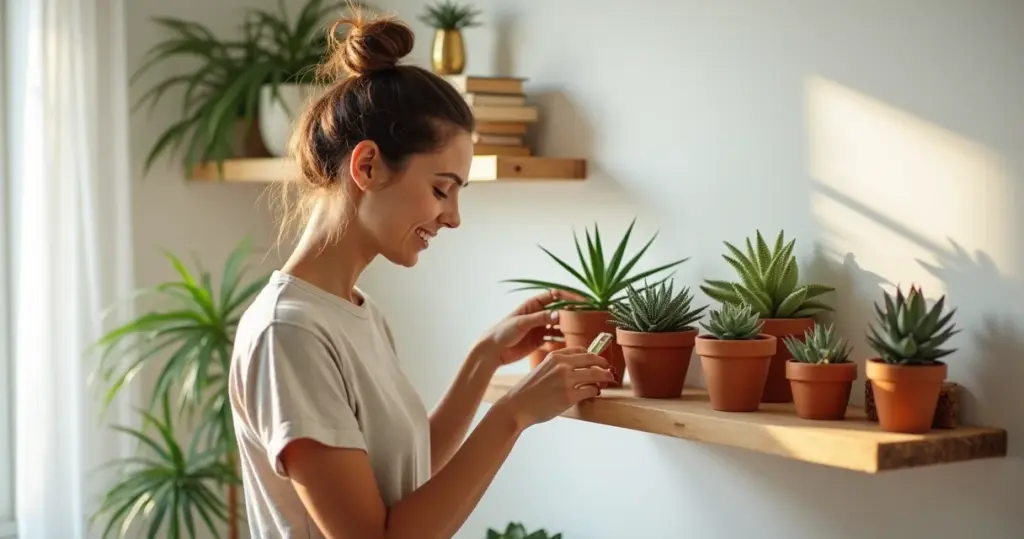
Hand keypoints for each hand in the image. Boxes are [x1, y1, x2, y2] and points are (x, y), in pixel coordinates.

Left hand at [477, 289, 586, 366]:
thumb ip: (540, 318)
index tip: (582, 301)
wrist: (493, 351)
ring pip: (559, 324)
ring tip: (578, 331)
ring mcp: (540, 327)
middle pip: (559, 309)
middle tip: (584, 318)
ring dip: (568, 326)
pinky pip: (554, 337)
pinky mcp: (539, 340)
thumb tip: (559, 314)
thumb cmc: (502, 332)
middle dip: (571, 312)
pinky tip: (570, 341)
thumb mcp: (522, 323)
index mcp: (533, 304)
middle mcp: (538, 314)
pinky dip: (562, 338)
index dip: (568, 296)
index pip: (555, 295)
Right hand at [495, 346, 612, 427]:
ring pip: (595, 374)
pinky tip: (595, 392)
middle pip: (592, 359)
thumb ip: (558, 365)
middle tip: (608, 369)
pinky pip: (591, 390)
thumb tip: (578, 368)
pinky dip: (596, 391)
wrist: (518, 406)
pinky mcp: (570, 396)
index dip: (592, 355)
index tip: (597, 360)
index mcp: (555, 356)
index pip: (581, 350)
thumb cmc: (529, 390)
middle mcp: (562, 365)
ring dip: (605, 377)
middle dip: (603, 364)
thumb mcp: (542, 369)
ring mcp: (566, 380)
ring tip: (608, 380)